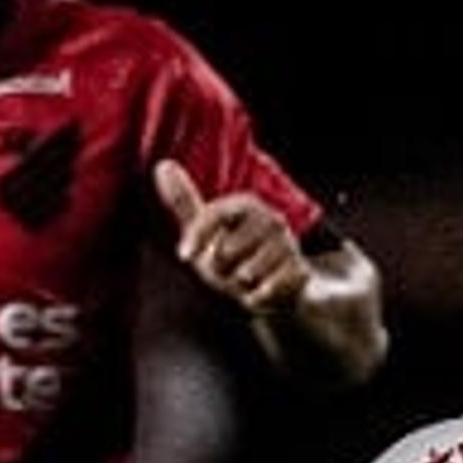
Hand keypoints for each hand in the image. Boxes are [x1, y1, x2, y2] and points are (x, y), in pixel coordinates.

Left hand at [155, 159, 312, 319]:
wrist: (277, 291)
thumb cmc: (235, 258)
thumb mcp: (207, 233)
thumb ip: (184, 202)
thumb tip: (163, 165)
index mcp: (248, 205)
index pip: (216, 214)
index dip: (197, 235)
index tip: (183, 256)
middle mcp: (272, 220)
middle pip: (228, 249)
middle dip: (220, 268)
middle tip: (230, 268)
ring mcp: (288, 246)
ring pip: (246, 273)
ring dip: (240, 285)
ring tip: (248, 281)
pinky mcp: (300, 272)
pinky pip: (266, 290)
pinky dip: (257, 298)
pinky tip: (261, 293)